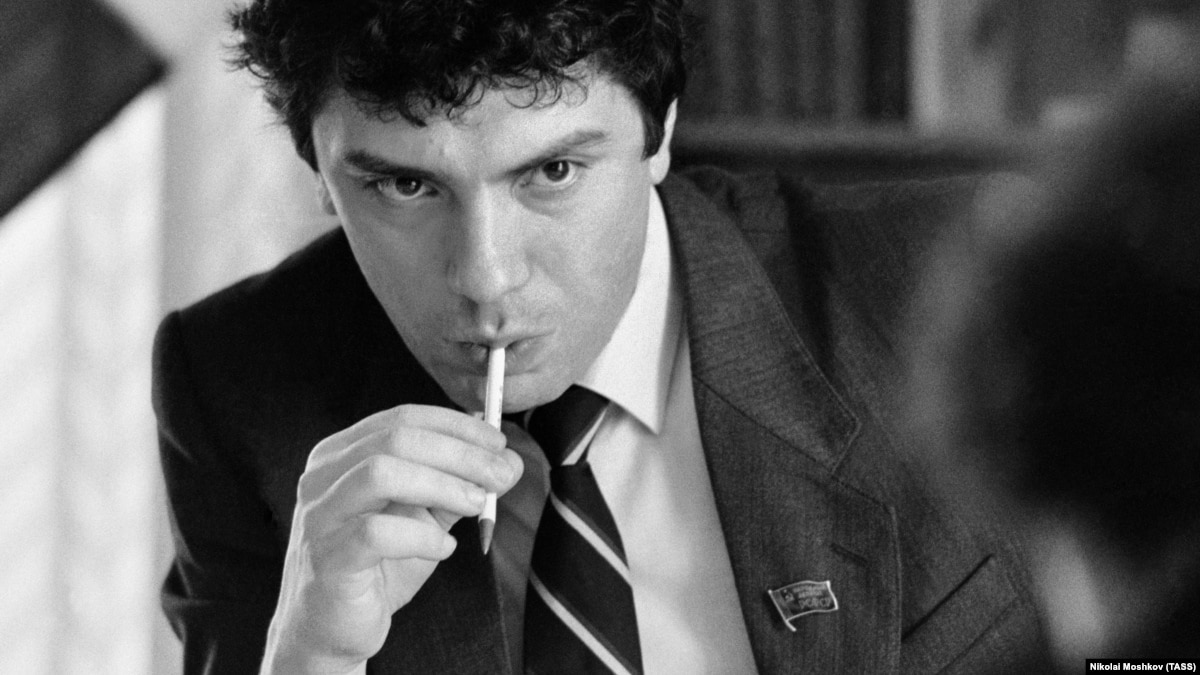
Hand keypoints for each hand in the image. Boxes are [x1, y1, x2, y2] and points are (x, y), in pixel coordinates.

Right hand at [260, 404, 523, 674]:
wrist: (333, 630)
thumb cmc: (379, 566)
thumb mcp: (425, 516)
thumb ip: (459, 484)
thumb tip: (508, 459)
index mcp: (342, 454)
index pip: (402, 418)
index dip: (456, 425)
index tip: (499, 442)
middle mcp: (322, 475)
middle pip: (396, 438)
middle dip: (459, 453)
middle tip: (502, 474)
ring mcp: (319, 515)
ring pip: (381, 473)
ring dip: (442, 485)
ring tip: (477, 505)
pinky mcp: (326, 557)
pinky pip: (376, 533)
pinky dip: (422, 537)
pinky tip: (445, 549)